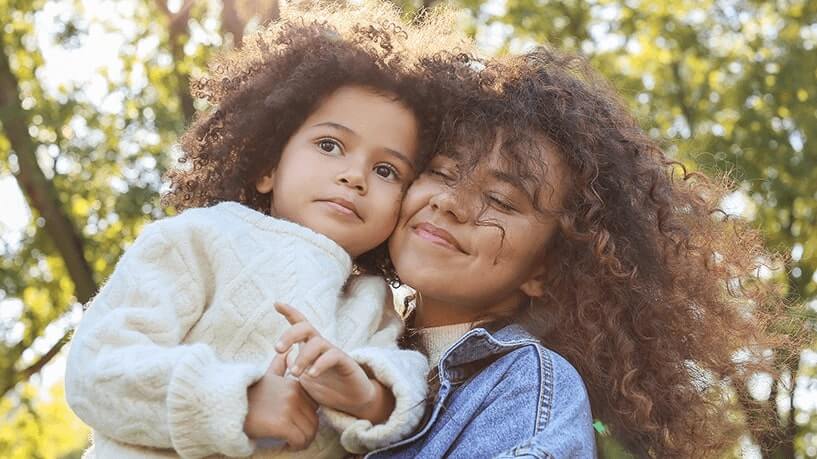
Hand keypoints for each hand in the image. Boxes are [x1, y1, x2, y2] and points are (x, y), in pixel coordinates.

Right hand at [244, 352, 318, 449]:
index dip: (308, 418)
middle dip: (307, 432)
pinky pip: (300, 440)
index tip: (297, 425)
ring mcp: (288, 408)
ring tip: (292, 443)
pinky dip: (296, 446)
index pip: (314, 406)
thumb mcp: (265, 377)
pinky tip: (287, 445)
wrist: (227, 405)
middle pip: (314, 420)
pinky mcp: (282, 424)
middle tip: (296, 439)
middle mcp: (294, 394)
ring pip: (309, 431)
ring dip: (303, 441)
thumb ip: (278, 368)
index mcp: (293, 384)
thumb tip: (285, 354)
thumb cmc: (246, 394)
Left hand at [274, 303, 390, 421]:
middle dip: (289, 335)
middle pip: (306, 328)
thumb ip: (292, 368)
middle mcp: (321, 346)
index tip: (276, 304)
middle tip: (277, 349)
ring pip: (317, 342)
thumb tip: (281, 358)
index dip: (289, 312)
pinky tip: (312, 374)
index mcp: (309, 347)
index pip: (300, 324)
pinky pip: (332, 356)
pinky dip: (320, 364)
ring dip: (303, 357)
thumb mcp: (303, 379)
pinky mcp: (346, 362)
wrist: (351, 402)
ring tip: (295, 373)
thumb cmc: (325, 388)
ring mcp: (334, 353)